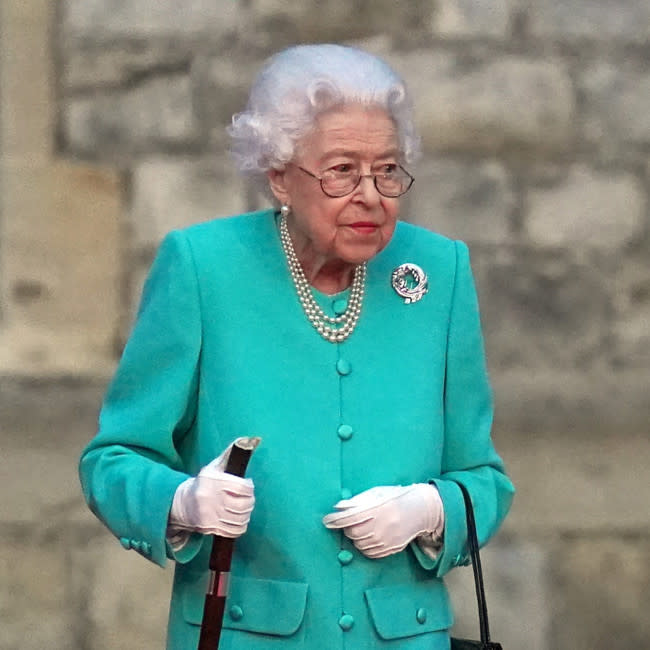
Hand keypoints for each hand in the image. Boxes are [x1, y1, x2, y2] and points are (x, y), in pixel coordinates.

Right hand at [168, 440, 254, 537]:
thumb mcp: (215, 466)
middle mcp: (210, 499)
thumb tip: (254, 439)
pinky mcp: (209, 528)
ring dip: (246, 514)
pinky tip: (238, 519)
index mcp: (213, 481)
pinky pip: (233, 531)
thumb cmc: (204, 482)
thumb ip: (232, 453)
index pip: (242, 488)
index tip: (248, 484)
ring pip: (240, 519)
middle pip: (242, 505)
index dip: (249, 487)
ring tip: (243, 508)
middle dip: (250, 502)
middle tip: (247, 498)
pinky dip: (240, 526)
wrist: (182, 503)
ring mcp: (210, 515)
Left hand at [322, 484, 443, 558]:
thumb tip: (338, 507)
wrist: (419, 510)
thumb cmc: (395, 498)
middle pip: (352, 533)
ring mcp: (386, 540)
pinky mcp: (390, 549)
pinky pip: (369, 553)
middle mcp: (381, 526)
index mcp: (377, 509)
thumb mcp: (376, 493)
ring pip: (359, 544)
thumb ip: (357, 501)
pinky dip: (364, 546)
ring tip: (364, 527)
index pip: (349, 518)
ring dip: (356, 537)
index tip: (326, 520)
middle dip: (348, 527)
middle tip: (351, 521)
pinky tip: (369, 536)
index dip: (335, 520)